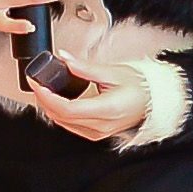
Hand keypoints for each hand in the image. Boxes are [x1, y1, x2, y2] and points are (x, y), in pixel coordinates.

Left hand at [27, 56, 155, 145]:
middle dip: (44, 100)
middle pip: (61, 117)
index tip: (36, 82)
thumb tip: (65, 58)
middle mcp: (101, 125)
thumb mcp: (113, 72)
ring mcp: (99, 132)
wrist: (156, 101)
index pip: (66, 108)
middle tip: (37, 82)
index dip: (46, 96)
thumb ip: (85, 67)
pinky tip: (57, 102)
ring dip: (50, 108)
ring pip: (64, 124)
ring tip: (45, 89)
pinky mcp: (98, 133)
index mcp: (105, 110)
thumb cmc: (141, 87)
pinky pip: (72, 127)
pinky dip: (60, 114)